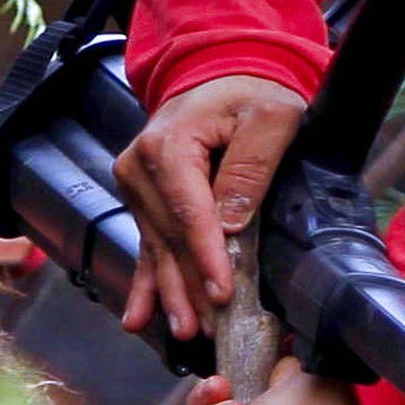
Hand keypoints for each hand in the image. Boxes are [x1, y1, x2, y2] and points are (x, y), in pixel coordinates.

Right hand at [112, 73, 305, 340]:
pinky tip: (135, 319)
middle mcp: (139, 167)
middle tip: (208, 330)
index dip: (206, 257)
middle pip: (169, 238)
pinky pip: (145, 245)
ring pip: (156, 248)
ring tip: (185, 333)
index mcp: (167, 145)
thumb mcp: (270, 119)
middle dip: (190, 286)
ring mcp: (135, 185)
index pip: (188, 212)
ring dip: (170, 293)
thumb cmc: (251, 93)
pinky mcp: (141, 199)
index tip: (222, 293)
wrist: (222, 71)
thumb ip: (250, 167)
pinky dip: (144, 283)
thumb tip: (230, 224)